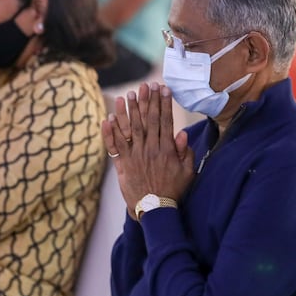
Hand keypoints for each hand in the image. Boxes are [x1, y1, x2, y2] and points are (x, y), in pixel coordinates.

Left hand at [101, 82, 194, 218]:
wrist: (155, 210)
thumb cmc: (173, 191)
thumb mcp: (187, 172)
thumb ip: (185, 152)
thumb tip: (182, 133)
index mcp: (166, 150)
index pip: (165, 121)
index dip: (164, 103)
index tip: (163, 89)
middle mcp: (150, 149)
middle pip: (148, 120)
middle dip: (148, 101)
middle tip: (147, 85)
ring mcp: (135, 156)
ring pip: (131, 128)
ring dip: (129, 110)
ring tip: (128, 94)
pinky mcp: (123, 164)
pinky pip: (115, 146)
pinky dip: (111, 132)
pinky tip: (108, 118)